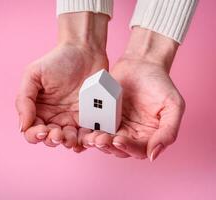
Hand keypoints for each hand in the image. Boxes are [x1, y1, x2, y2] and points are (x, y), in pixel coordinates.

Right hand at [16, 13, 108, 151]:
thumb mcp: (33, 75)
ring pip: (69, 140)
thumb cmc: (57, 60)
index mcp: (38, 109)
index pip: (32, 131)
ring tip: (71, 137)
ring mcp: (72, 118)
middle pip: (50, 139)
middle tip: (58, 134)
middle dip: (53, 140)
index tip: (42, 130)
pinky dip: (86, 140)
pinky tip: (85, 139)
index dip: (35, 135)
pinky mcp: (90, 117)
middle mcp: (54, 117)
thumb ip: (24, 100)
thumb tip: (22, 126)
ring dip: (68, 143)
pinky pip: (87, 134)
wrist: (85, 50)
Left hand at [85, 27, 185, 160]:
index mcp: (149, 135)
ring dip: (97, 142)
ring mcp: (116, 126)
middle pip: (119, 149)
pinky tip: (84, 132)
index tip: (119, 140)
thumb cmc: (160, 83)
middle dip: (109, 146)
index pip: (138, 150)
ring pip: (105, 141)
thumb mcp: (173, 106)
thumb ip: (168, 131)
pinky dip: (89, 132)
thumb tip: (153, 156)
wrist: (141, 63)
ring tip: (91, 137)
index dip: (128, 148)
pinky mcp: (104, 116)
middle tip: (100, 139)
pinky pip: (96, 127)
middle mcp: (132, 134)